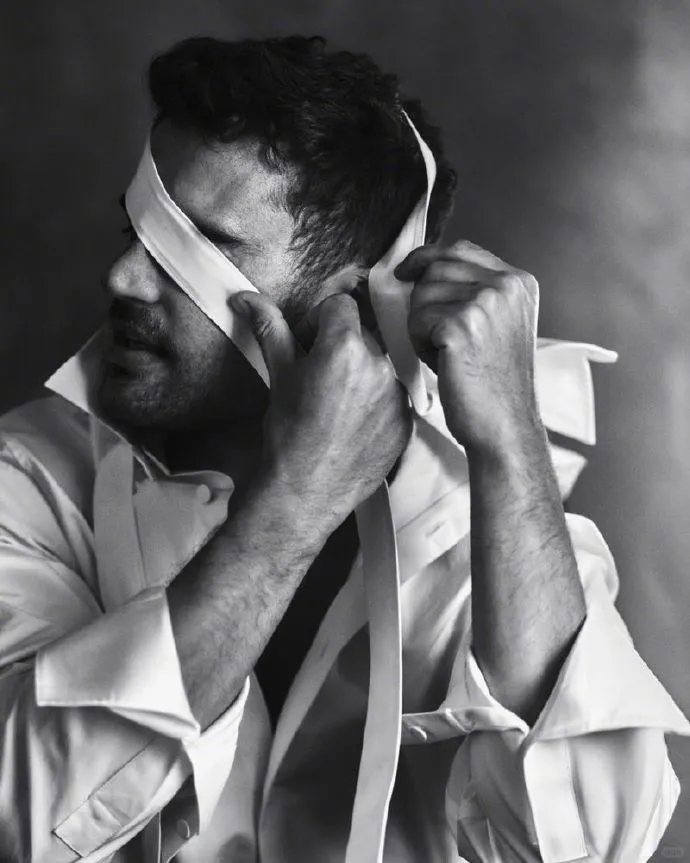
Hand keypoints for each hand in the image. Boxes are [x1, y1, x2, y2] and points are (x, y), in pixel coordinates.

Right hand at [228, 291, 411, 527]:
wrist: (306, 492)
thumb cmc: (289, 437)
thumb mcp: (280, 377)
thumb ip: (271, 330)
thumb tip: (248, 298)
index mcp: (346, 347)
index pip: (340, 305)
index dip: (319, 321)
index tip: (307, 343)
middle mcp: (379, 367)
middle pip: (362, 335)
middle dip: (340, 348)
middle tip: (318, 377)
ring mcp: (398, 396)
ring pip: (379, 366)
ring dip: (360, 374)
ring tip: (335, 405)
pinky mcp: (407, 422)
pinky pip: (393, 396)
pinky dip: (376, 402)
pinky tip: (352, 423)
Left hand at [397, 239, 540, 453]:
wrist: (504, 425)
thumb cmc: (493, 383)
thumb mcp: (498, 325)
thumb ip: (475, 293)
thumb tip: (423, 271)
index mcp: (519, 282)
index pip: (461, 249)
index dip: (427, 257)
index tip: (406, 271)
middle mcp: (506, 285)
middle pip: (436, 268)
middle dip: (423, 301)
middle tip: (435, 336)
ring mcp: (486, 303)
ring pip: (422, 294)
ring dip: (421, 325)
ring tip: (445, 354)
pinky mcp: (461, 325)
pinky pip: (417, 320)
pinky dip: (420, 343)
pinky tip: (442, 363)